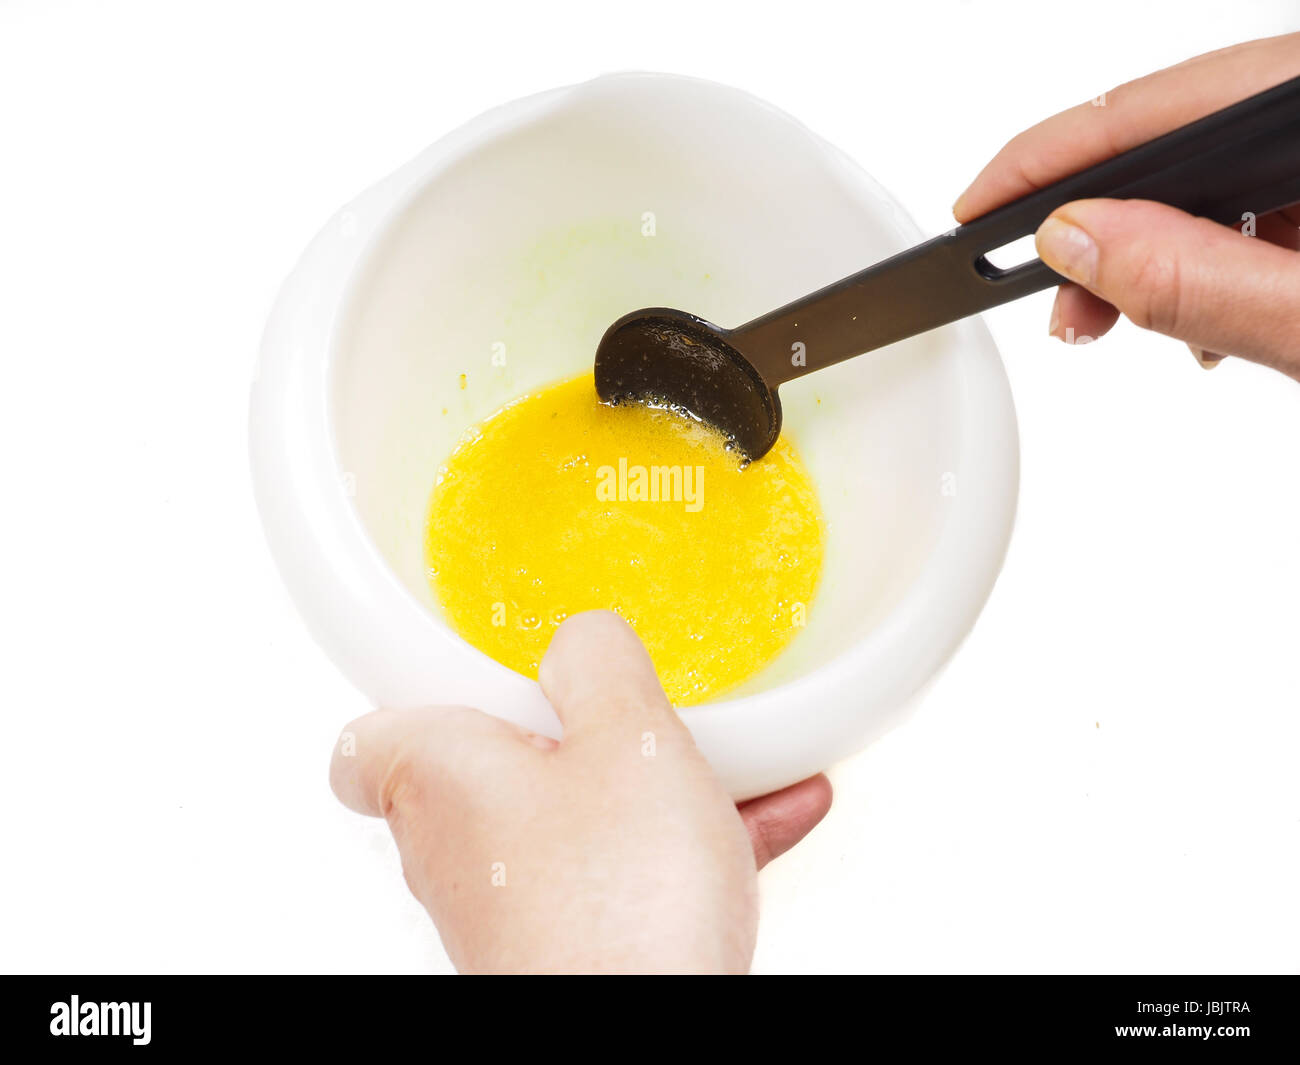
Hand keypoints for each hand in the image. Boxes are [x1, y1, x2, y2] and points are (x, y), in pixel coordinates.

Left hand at [330, 610, 831, 973]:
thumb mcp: (627, 735)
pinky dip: (686, 841)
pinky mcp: (570, 944)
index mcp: (440, 774)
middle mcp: (459, 845)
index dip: (420, 697)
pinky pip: (626, 870)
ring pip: (580, 815)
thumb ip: (598, 660)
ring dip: (657, 785)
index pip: (369, 739)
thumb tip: (581, 636)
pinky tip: (774, 813)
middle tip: (638, 711)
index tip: (487, 668)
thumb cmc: (614, 906)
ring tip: (741, 762)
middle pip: (500, 764)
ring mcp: (514, 902)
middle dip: (582, 732)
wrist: (647, 1038)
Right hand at [954, 32, 1299, 378]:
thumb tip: (1077, 240)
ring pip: (1203, 174)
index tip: (977, 213)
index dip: (1040, 165)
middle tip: (1057, 305)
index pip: (1144, 111)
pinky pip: (1247, 197)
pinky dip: (1205, 260)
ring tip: (1118, 320)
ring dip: (1147, 255)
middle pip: (1171, 142)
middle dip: (1094, 230)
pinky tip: (1203, 310)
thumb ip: (1198, 279)